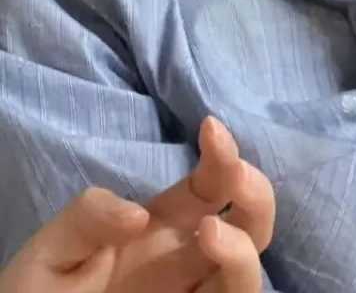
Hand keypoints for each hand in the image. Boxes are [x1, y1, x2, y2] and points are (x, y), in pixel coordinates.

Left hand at [0, 116, 273, 292]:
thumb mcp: (50, 252)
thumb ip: (87, 218)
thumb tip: (140, 214)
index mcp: (160, 231)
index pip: (211, 185)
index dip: (222, 153)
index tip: (211, 128)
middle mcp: (185, 263)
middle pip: (249, 222)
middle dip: (255, 192)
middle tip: (235, 178)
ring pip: (247, 272)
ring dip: (244, 247)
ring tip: (210, 231)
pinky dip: (237, 281)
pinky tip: (209, 259)